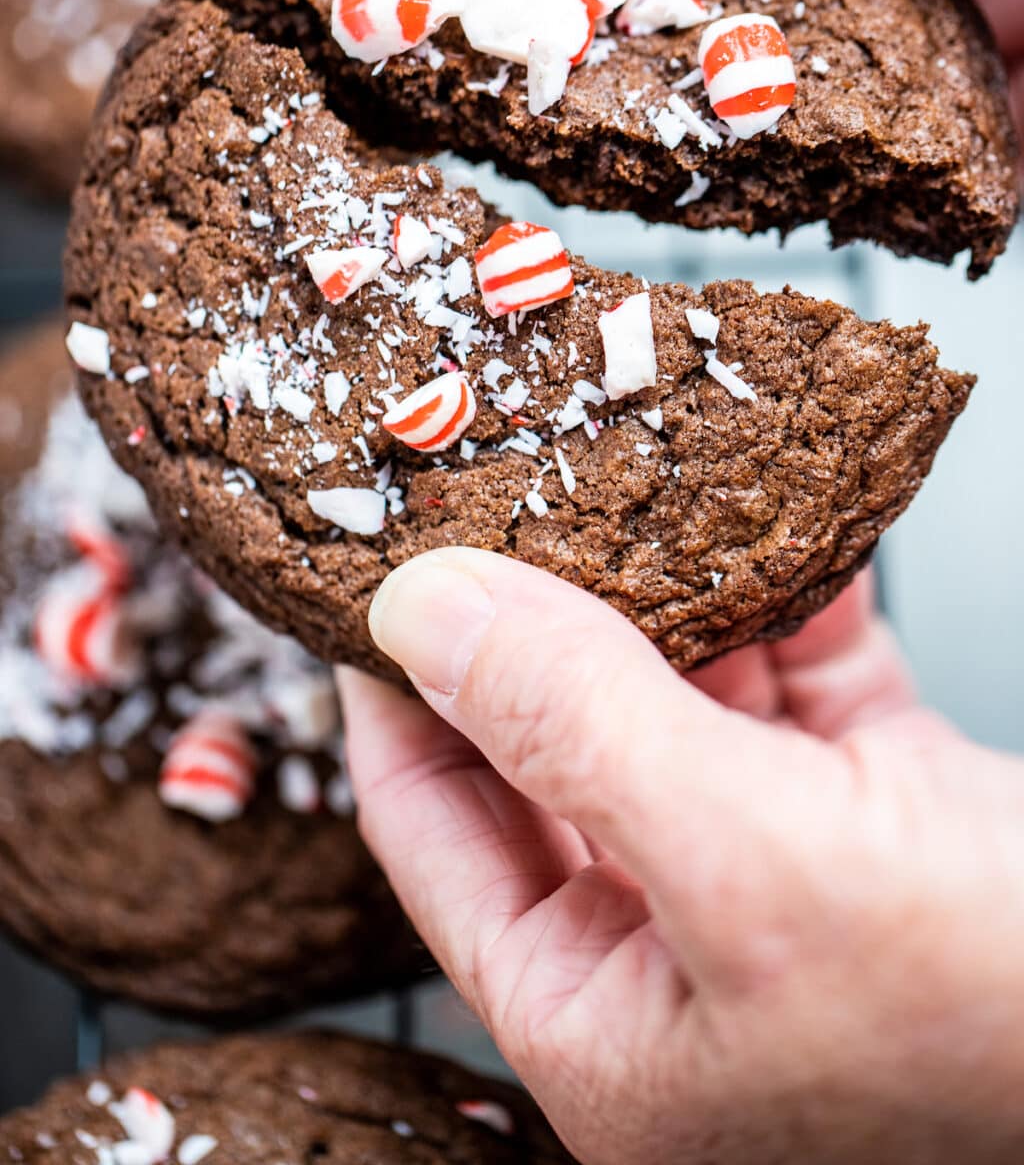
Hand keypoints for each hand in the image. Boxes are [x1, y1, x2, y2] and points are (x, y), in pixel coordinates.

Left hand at [340, 549, 1023, 1163]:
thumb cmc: (1009, 1020)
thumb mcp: (752, 868)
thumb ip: (576, 728)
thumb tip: (424, 610)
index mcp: (604, 1021)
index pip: (437, 831)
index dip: (396, 693)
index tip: (376, 567)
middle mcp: (679, 955)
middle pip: (557, 749)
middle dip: (536, 616)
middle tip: (496, 489)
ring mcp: (782, 877)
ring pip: (678, 699)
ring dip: (663, 589)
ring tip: (617, 470)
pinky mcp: (881, 814)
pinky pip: (797, 684)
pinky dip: (784, 600)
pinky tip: (772, 513)